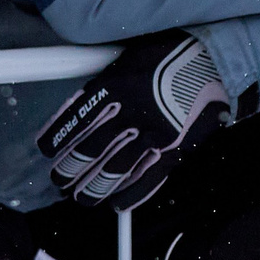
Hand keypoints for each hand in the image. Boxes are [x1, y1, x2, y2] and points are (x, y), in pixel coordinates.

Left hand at [37, 30, 231, 211]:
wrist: (213, 60)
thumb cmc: (167, 55)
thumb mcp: (127, 60)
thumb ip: (103, 87)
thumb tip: (76, 113)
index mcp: (113, 86)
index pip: (72, 122)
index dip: (54, 140)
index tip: (46, 150)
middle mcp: (129, 113)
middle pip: (86, 152)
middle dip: (67, 171)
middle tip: (59, 178)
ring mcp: (153, 134)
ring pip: (111, 172)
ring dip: (91, 189)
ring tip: (80, 196)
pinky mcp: (173, 149)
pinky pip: (146, 180)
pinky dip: (128, 197)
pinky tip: (115, 204)